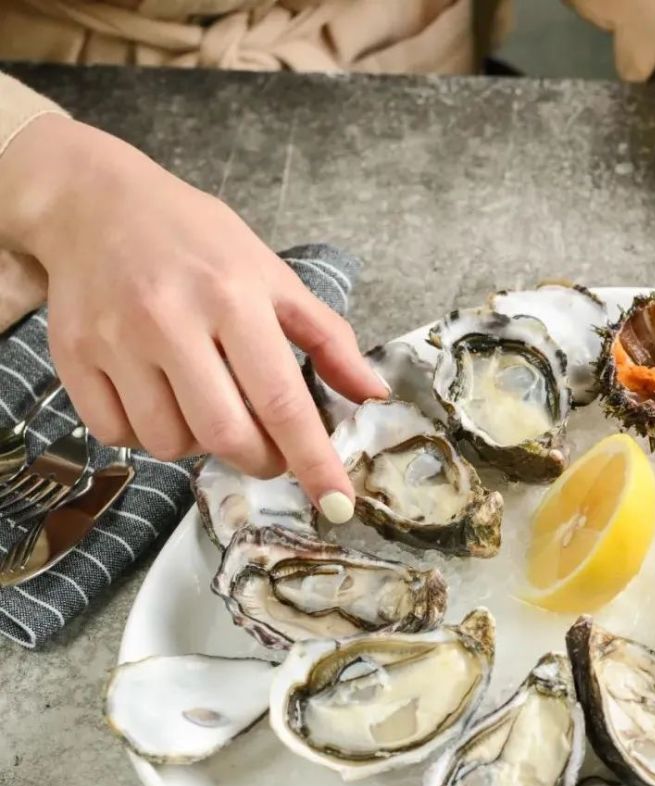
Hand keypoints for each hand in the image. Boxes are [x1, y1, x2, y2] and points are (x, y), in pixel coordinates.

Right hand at [0, 115, 385, 521]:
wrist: (95, 204)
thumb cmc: (198, 240)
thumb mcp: (273, 275)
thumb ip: (328, 338)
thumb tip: (372, 394)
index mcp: (234, 298)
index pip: (282, 399)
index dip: (313, 459)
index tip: (338, 504)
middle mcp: (172, 321)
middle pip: (225, 434)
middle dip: (260, 460)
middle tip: (269, 449)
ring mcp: (116, 341)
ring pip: (169, 444)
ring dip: (200, 446)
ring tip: (207, 405)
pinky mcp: (73, 357)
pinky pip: (116, 435)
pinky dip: (146, 434)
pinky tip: (159, 398)